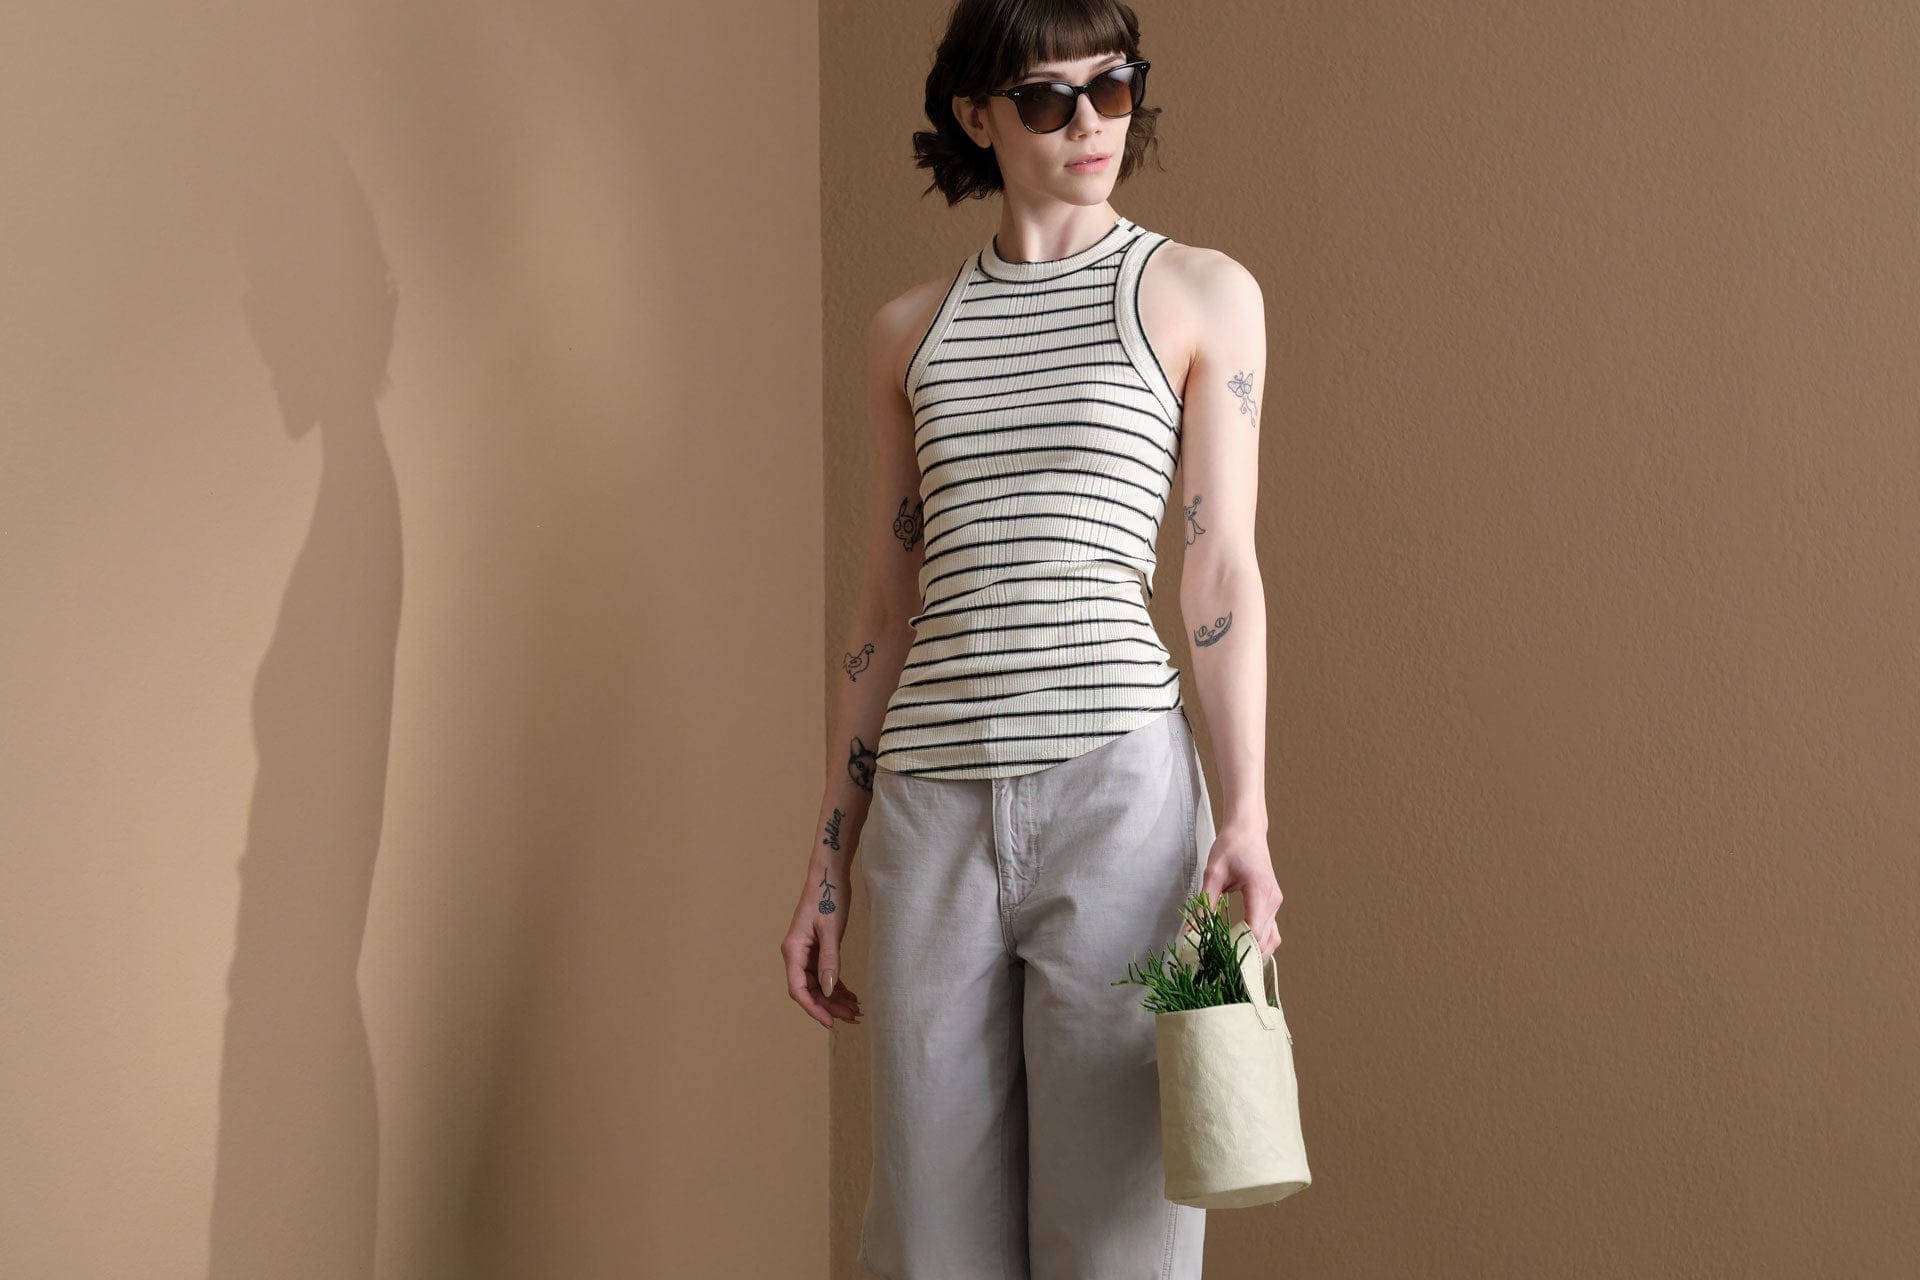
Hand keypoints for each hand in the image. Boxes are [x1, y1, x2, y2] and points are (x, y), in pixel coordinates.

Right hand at [781, 856, 862, 1029]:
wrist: (830, 874)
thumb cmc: (829, 897)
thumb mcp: (831, 930)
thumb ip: (830, 960)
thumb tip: (829, 991)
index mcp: (793, 950)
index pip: (798, 989)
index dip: (813, 1008)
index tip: (830, 1022)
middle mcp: (796, 954)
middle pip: (809, 990)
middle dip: (829, 1006)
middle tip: (852, 1017)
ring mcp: (807, 952)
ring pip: (819, 984)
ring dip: (835, 999)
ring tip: (855, 1010)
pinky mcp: (818, 949)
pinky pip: (825, 974)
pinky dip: (838, 986)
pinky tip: (852, 996)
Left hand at [1198, 821, 1283, 957]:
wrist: (1247, 829)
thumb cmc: (1230, 846)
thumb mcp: (1213, 874)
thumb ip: (1204, 904)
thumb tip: (1190, 931)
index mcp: (1260, 892)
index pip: (1254, 932)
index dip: (1239, 950)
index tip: (1220, 962)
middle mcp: (1273, 901)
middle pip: (1265, 941)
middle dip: (1245, 957)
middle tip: (1221, 969)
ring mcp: (1275, 903)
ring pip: (1272, 939)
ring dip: (1254, 953)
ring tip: (1231, 963)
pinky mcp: (1272, 903)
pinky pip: (1270, 930)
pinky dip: (1258, 943)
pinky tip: (1240, 949)